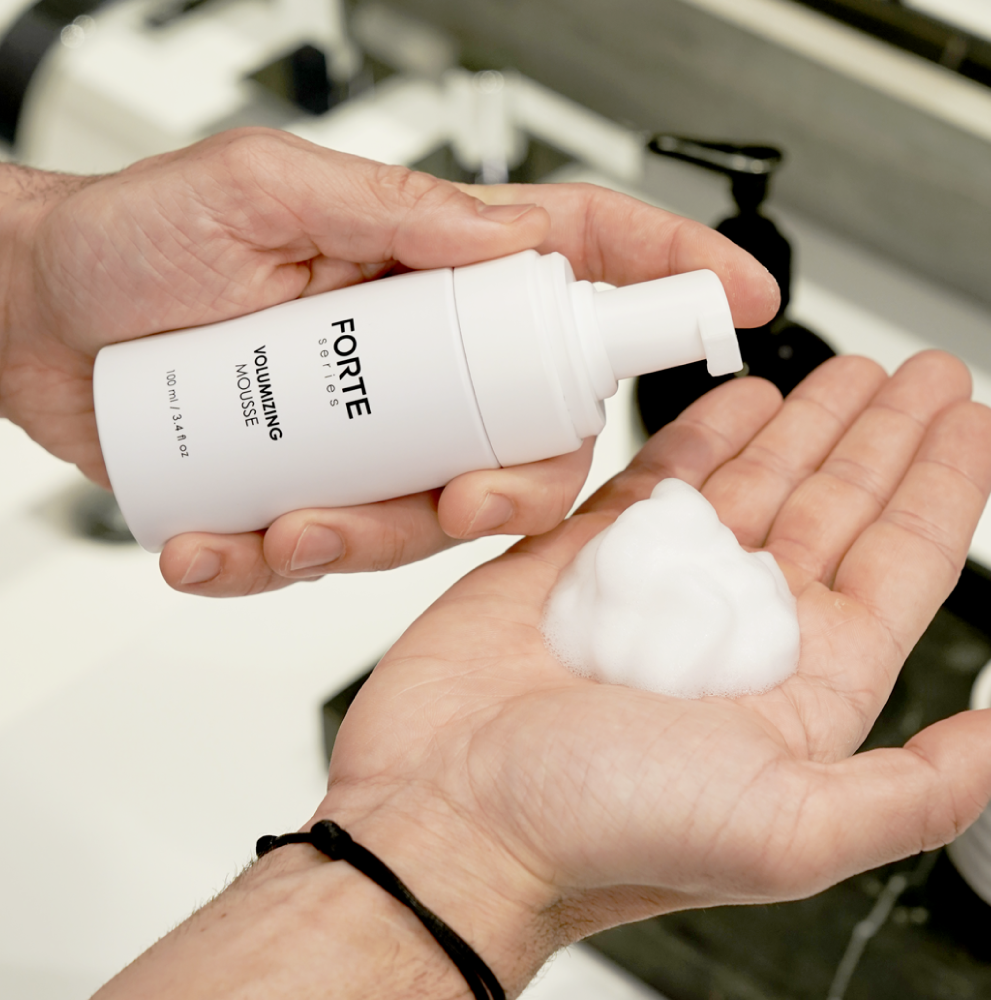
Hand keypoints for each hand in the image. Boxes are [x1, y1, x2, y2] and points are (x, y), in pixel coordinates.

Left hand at [0, 128, 777, 595]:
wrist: (44, 318)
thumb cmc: (143, 237)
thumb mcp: (269, 188)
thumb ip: (396, 211)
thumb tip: (512, 239)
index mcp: (434, 267)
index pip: (579, 258)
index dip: (670, 274)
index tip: (738, 297)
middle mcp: (422, 357)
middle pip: (532, 429)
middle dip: (512, 483)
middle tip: (457, 496)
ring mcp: (374, 430)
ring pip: (434, 511)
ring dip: (366, 537)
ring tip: (280, 524)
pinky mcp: (316, 486)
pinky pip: (334, 546)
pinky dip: (274, 561)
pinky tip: (216, 543)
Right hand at [311, 351, 990, 993]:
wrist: (449, 810)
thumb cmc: (598, 832)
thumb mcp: (785, 830)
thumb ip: (913, 791)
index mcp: (796, 687)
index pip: (896, 565)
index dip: (941, 489)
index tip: (971, 420)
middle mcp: (734, 632)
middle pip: (834, 507)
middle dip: (880, 436)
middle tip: (920, 375)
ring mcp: (659, 586)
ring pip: (752, 481)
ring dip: (803, 424)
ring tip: (843, 371)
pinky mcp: (584, 556)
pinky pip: (659, 475)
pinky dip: (702, 432)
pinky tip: (741, 399)